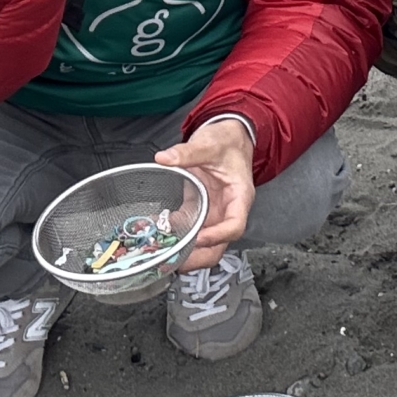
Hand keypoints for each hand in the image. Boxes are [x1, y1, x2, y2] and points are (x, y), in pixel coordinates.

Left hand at [156, 117, 254, 266]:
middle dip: (198, 256)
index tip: (198, 238)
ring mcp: (215, 212)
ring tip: (163, 251)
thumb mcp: (209, 143)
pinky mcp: (202, 209)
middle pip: (219, 244)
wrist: (229, 136)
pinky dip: (176, 234)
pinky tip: (158, 232)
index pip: (234, 226)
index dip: (217, 236)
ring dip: (186, 250)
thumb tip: (165, 158)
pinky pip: (191, 229)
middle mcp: (228, 209)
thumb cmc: (227, 141)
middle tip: (175, 260)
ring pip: (204, 244)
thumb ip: (188, 152)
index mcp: (239, 196)